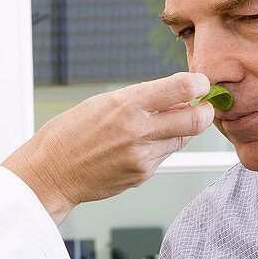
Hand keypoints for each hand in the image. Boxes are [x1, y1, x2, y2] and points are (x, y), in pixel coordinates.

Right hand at [3, 72, 213, 222]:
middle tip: (204, 107)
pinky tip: (137, 145)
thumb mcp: (103, 103)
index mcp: (126, 105)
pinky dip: (159, 147)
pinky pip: (164, 156)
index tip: (200, 83)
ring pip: (181, 139)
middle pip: (195, 120)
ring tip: (159, 125)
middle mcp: (138, 131)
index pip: (181, 88)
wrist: (51, 172)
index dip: (199, 84)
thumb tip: (177, 97)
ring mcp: (142, 156)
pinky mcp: (142, 175)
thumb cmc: (71, 133)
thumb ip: (142, 99)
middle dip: (206, 111)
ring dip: (180, 129)